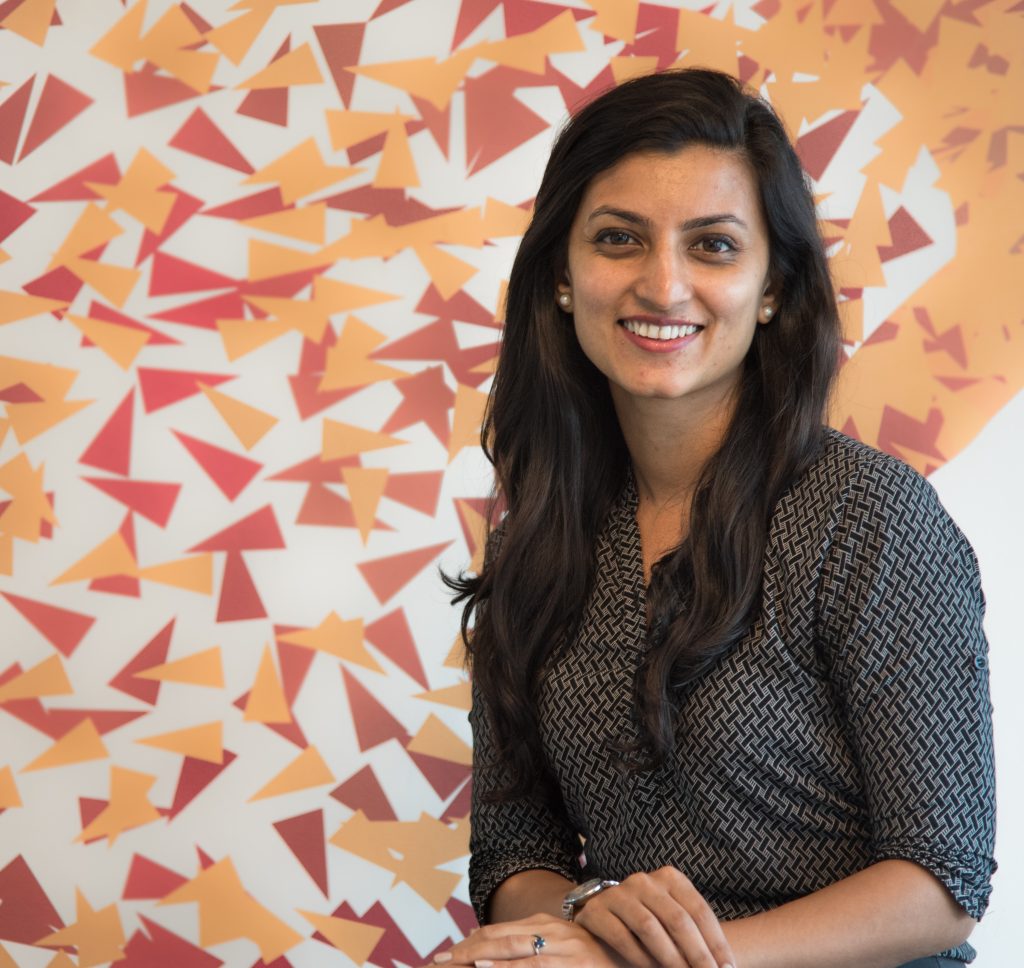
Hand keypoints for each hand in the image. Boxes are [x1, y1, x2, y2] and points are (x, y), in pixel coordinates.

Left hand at [433, 912, 622, 966]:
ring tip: (460, 962)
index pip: (499, 932)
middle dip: (468, 949)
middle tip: (440, 959)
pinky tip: (489, 967)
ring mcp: (565, 948)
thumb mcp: (560, 948)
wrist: (633, 958)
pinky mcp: (575, 964)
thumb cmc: (594, 959)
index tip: (445, 954)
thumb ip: (532, 945)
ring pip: (516, 951)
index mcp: (546, 925)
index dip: (471, 942)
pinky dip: (510, 967)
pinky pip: (536, 966)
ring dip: (484, 957)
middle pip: (501, 937)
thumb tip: (488, 950)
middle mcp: (553, 932)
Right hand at [574, 867, 734, 967]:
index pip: (699, 910)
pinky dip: (639, 958)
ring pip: (649, 927)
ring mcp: (618, 893)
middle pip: (677, 919)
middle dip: (698, 954)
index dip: (716, 942)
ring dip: (670, 958)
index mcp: (669, 878)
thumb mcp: (673, 919)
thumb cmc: (648, 919)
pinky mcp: (596, 910)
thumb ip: (693, 935)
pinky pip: (621, 936)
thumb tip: (724, 966)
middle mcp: (644, 880)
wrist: (602, 911)